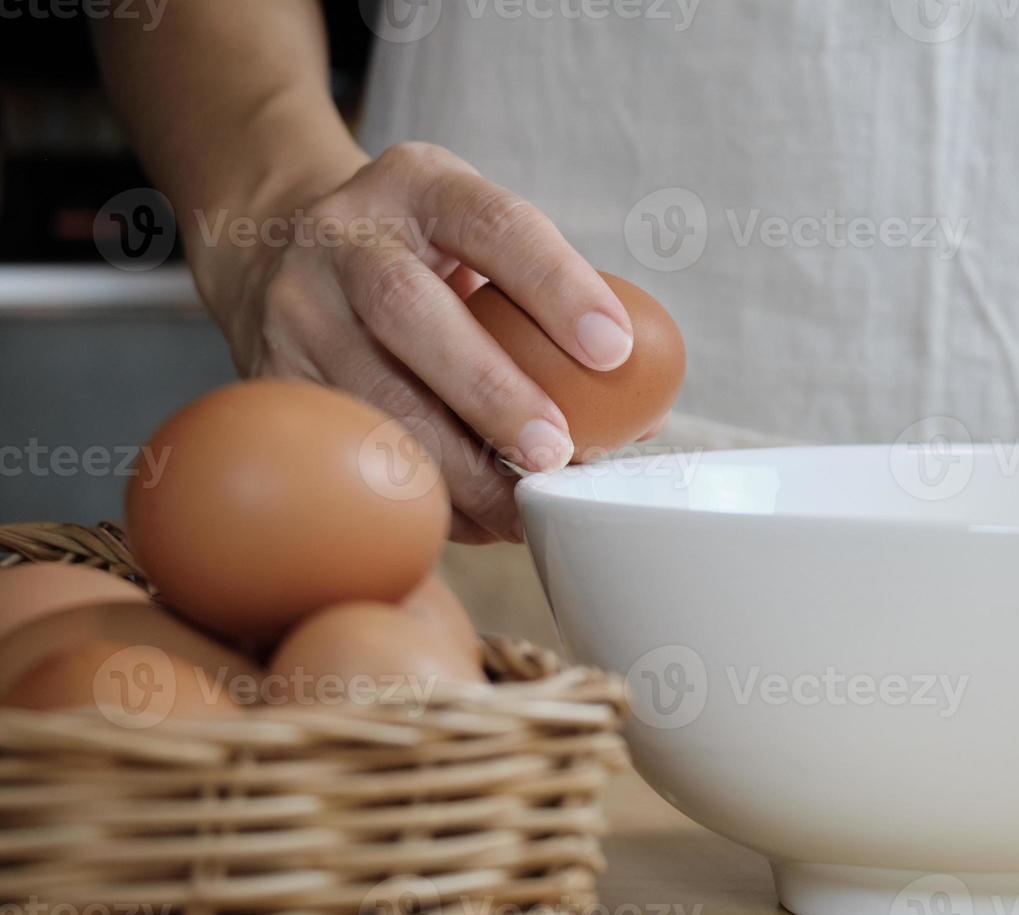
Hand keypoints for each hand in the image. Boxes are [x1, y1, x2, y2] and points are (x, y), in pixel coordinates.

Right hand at [194, 142, 634, 543]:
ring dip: (456, 465)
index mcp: (417, 184)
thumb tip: (640, 417)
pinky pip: (350, 446)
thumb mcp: (472, 239)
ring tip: (523, 508)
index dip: (556, 285)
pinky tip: (475, 519)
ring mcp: (295, 306)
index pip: (494, 223)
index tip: (614, 351)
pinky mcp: (270, 374)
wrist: (275, 250)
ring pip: (370, 394)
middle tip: (556, 454)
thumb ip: (545, 305)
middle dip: (491, 392)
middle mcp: (342, 236)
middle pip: (411, 312)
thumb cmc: (419, 258)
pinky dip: (420, 492)